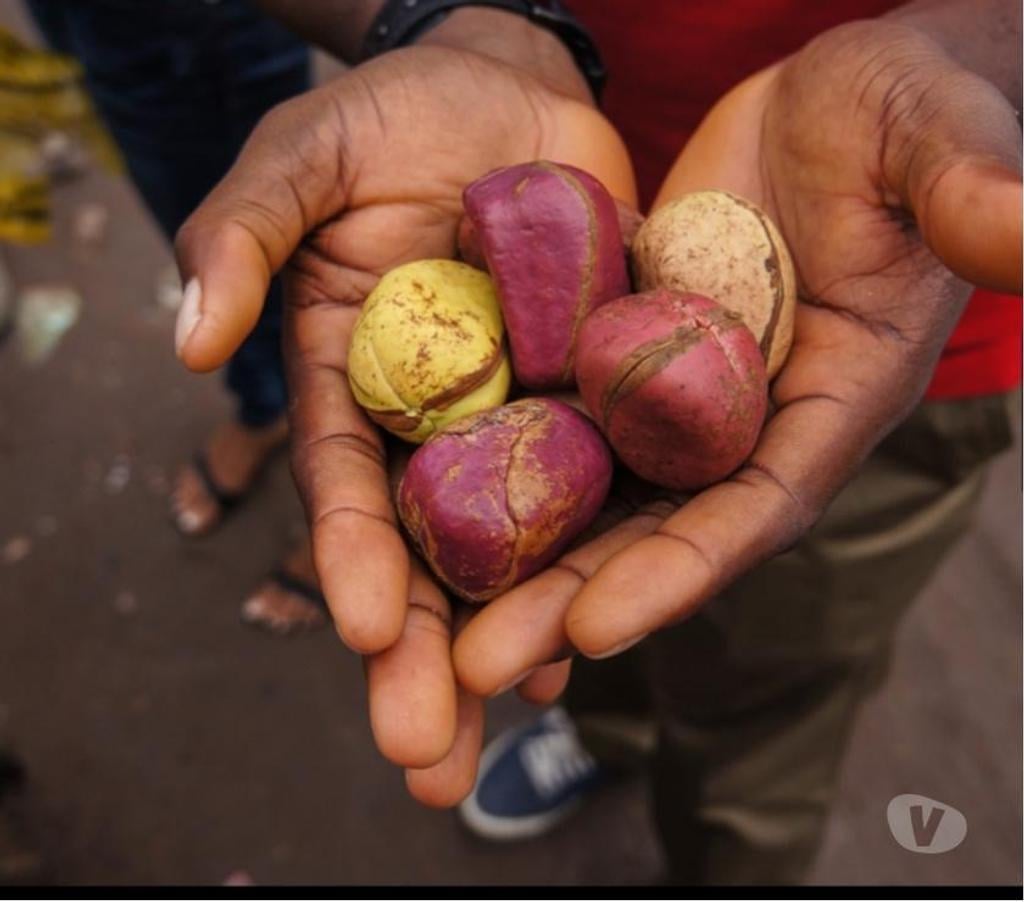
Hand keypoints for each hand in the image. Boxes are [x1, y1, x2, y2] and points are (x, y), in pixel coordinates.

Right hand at [172, 44, 634, 801]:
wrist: (507, 88)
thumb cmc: (391, 114)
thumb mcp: (301, 156)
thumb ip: (238, 236)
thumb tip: (190, 343)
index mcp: (354, 376)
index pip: (349, 484)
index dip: (356, 559)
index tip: (371, 634)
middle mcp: (433, 416)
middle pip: (429, 549)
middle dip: (428, 654)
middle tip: (429, 759)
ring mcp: (519, 412)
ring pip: (515, 544)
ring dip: (515, 639)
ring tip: (520, 725)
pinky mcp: (596, 392)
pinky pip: (599, 488)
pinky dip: (595, 562)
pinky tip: (593, 640)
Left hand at [453, 19, 1020, 695]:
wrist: (828, 97)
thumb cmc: (899, 108)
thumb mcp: (934, 134)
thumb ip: (970, 190)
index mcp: (830, 400)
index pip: (756, 505)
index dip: (682, 569)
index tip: (598, 627)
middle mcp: (750, 420)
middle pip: (657, 531)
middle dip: (571, 601)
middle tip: (475, 667)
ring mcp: (681, 394)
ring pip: (594, 495)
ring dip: (520, 562)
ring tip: (439, 624)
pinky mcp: (626, 355)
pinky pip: (561, 426)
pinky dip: (504, 475)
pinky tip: (434, 515)